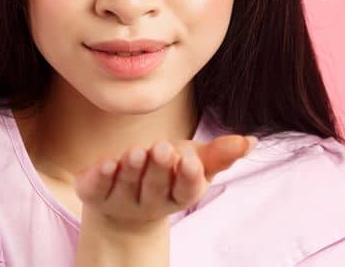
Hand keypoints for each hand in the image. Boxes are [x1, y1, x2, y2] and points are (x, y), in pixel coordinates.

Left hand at [74, 134, 257, 228]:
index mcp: (178, 195)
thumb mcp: (195, 162)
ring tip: (137, 151)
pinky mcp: (94, 195)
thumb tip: (250, 141)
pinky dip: (101, 176)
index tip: (191, 161)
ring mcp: (120, 202)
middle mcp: (150, 203)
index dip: (189, 178)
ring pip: (127, 186)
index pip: (186, 191)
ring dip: (132, 169)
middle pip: (155, 188)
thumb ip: (220, 154)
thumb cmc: (168, 175)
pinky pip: (97, 189)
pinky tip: (106, 162)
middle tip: (163, 148)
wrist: (124, 204)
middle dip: (159, 169)